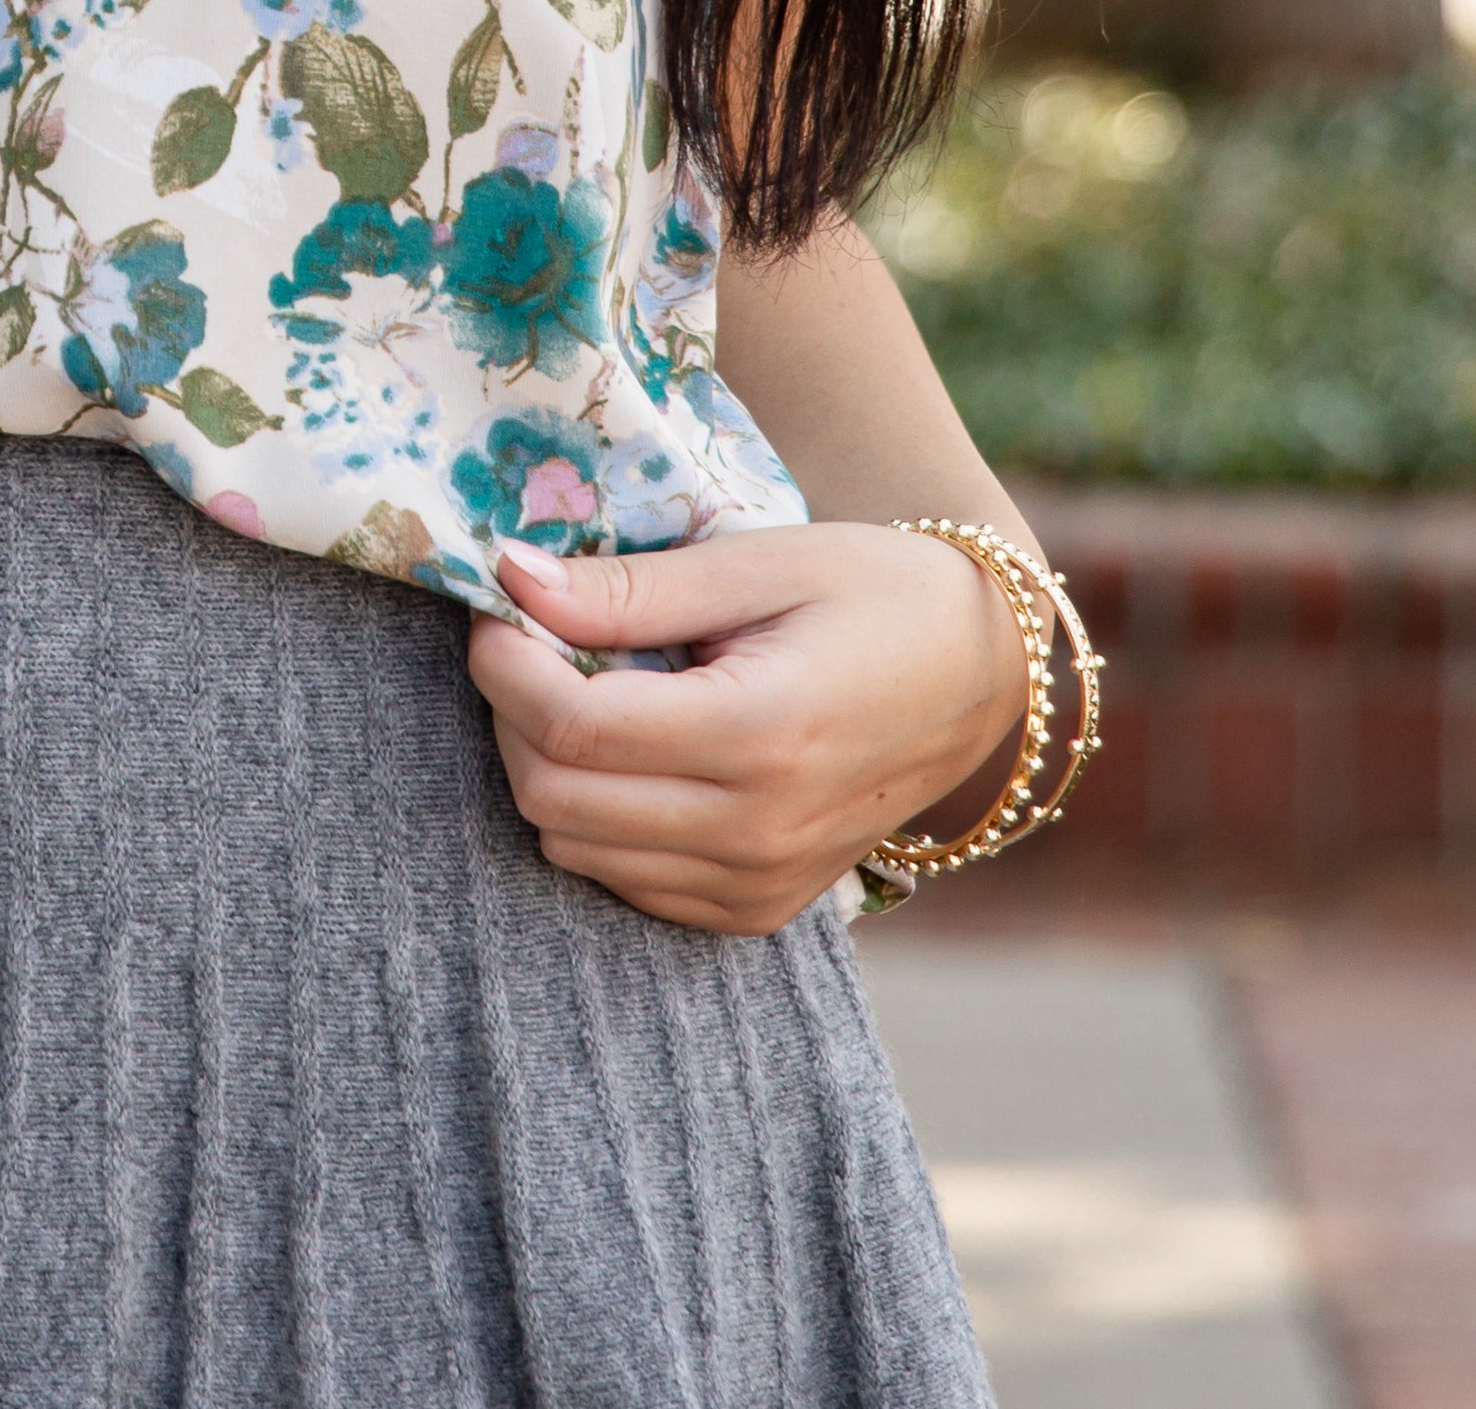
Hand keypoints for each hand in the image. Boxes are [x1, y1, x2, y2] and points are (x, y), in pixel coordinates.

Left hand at [465, 519, 1030, 934]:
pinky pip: (624, 880)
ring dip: (550, 763)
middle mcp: (757, 832)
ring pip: (574, 846)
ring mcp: (759, 885)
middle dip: (514, 712)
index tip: (498, 608)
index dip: (505, 664)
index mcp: (761, 736)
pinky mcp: (757, 910)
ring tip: (590, 685)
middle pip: (555, 798)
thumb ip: (630, 589)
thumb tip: (509, 578)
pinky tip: (634, 748)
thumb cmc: (871, 591)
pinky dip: (597, 815)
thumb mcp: (756, 564)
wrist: (977, 671)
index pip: (572, 727)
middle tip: (533, 639)